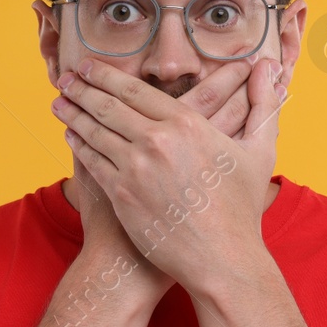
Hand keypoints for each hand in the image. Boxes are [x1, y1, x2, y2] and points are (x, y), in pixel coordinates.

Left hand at [53, 56, 288, 297]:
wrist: (221, 260)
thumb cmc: (242, 208)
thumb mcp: (259, 151)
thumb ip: (262, 104)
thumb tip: (267, 67)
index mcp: (187, 124)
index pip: (136, 90)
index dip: (108, 76)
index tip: (91, 67)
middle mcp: (157, 142)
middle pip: (109, 106)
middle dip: (83, 89)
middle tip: (66, 78)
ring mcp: (135, 169)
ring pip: (95, 132)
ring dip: (72, 114)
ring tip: (59, 102)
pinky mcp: (122, 196)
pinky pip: (93, 162)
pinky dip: (79, 145)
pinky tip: (71, 136)